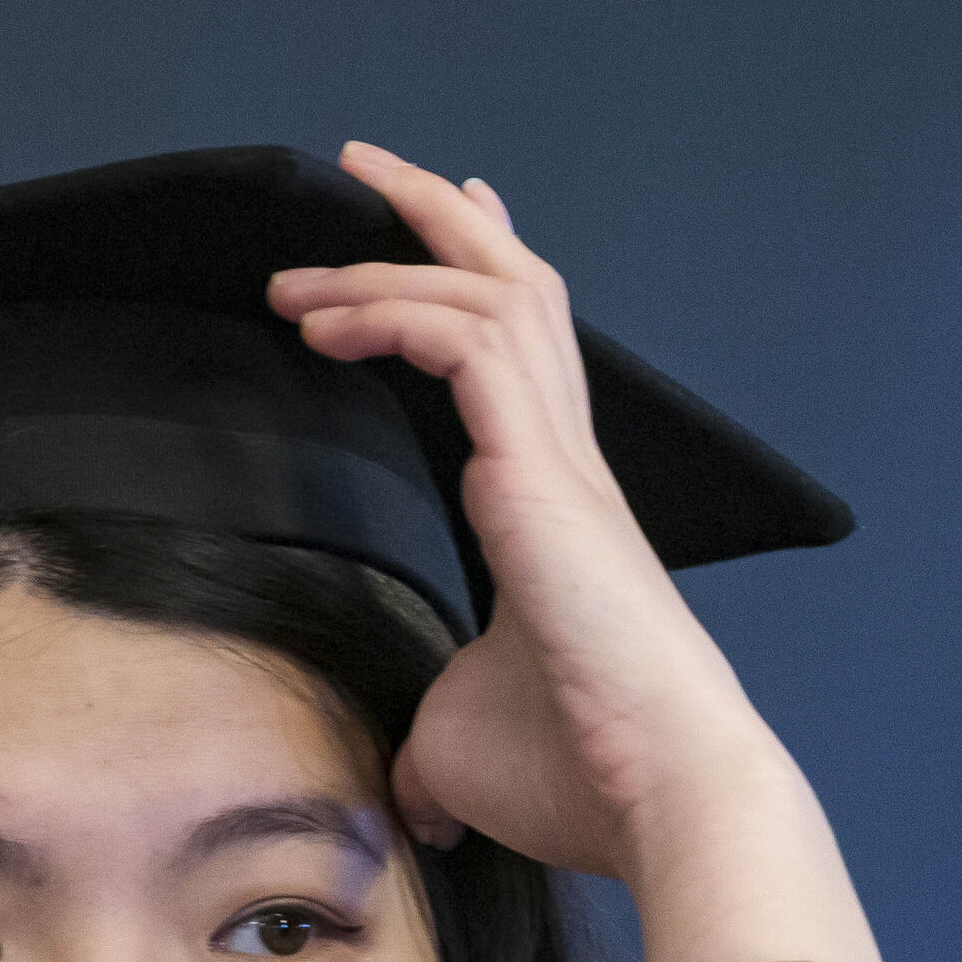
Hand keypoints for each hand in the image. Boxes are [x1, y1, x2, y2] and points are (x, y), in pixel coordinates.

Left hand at [270, 142, 883, 961]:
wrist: (663, 792)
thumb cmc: (579, 774)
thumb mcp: (465, 753)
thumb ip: (428, 748)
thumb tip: (410, 795)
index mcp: (557, 509)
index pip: (520, 357)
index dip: (477, 277)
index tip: (441, 224)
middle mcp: (566, 467)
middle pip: (513, 289)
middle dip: (436, 218)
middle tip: (365, 167)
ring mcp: (559, 464)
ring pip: (487, 295)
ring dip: (386, 263)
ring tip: (298, 266)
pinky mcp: (538, 477)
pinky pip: (464, 342)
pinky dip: (393, 311)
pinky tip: (328, 323)